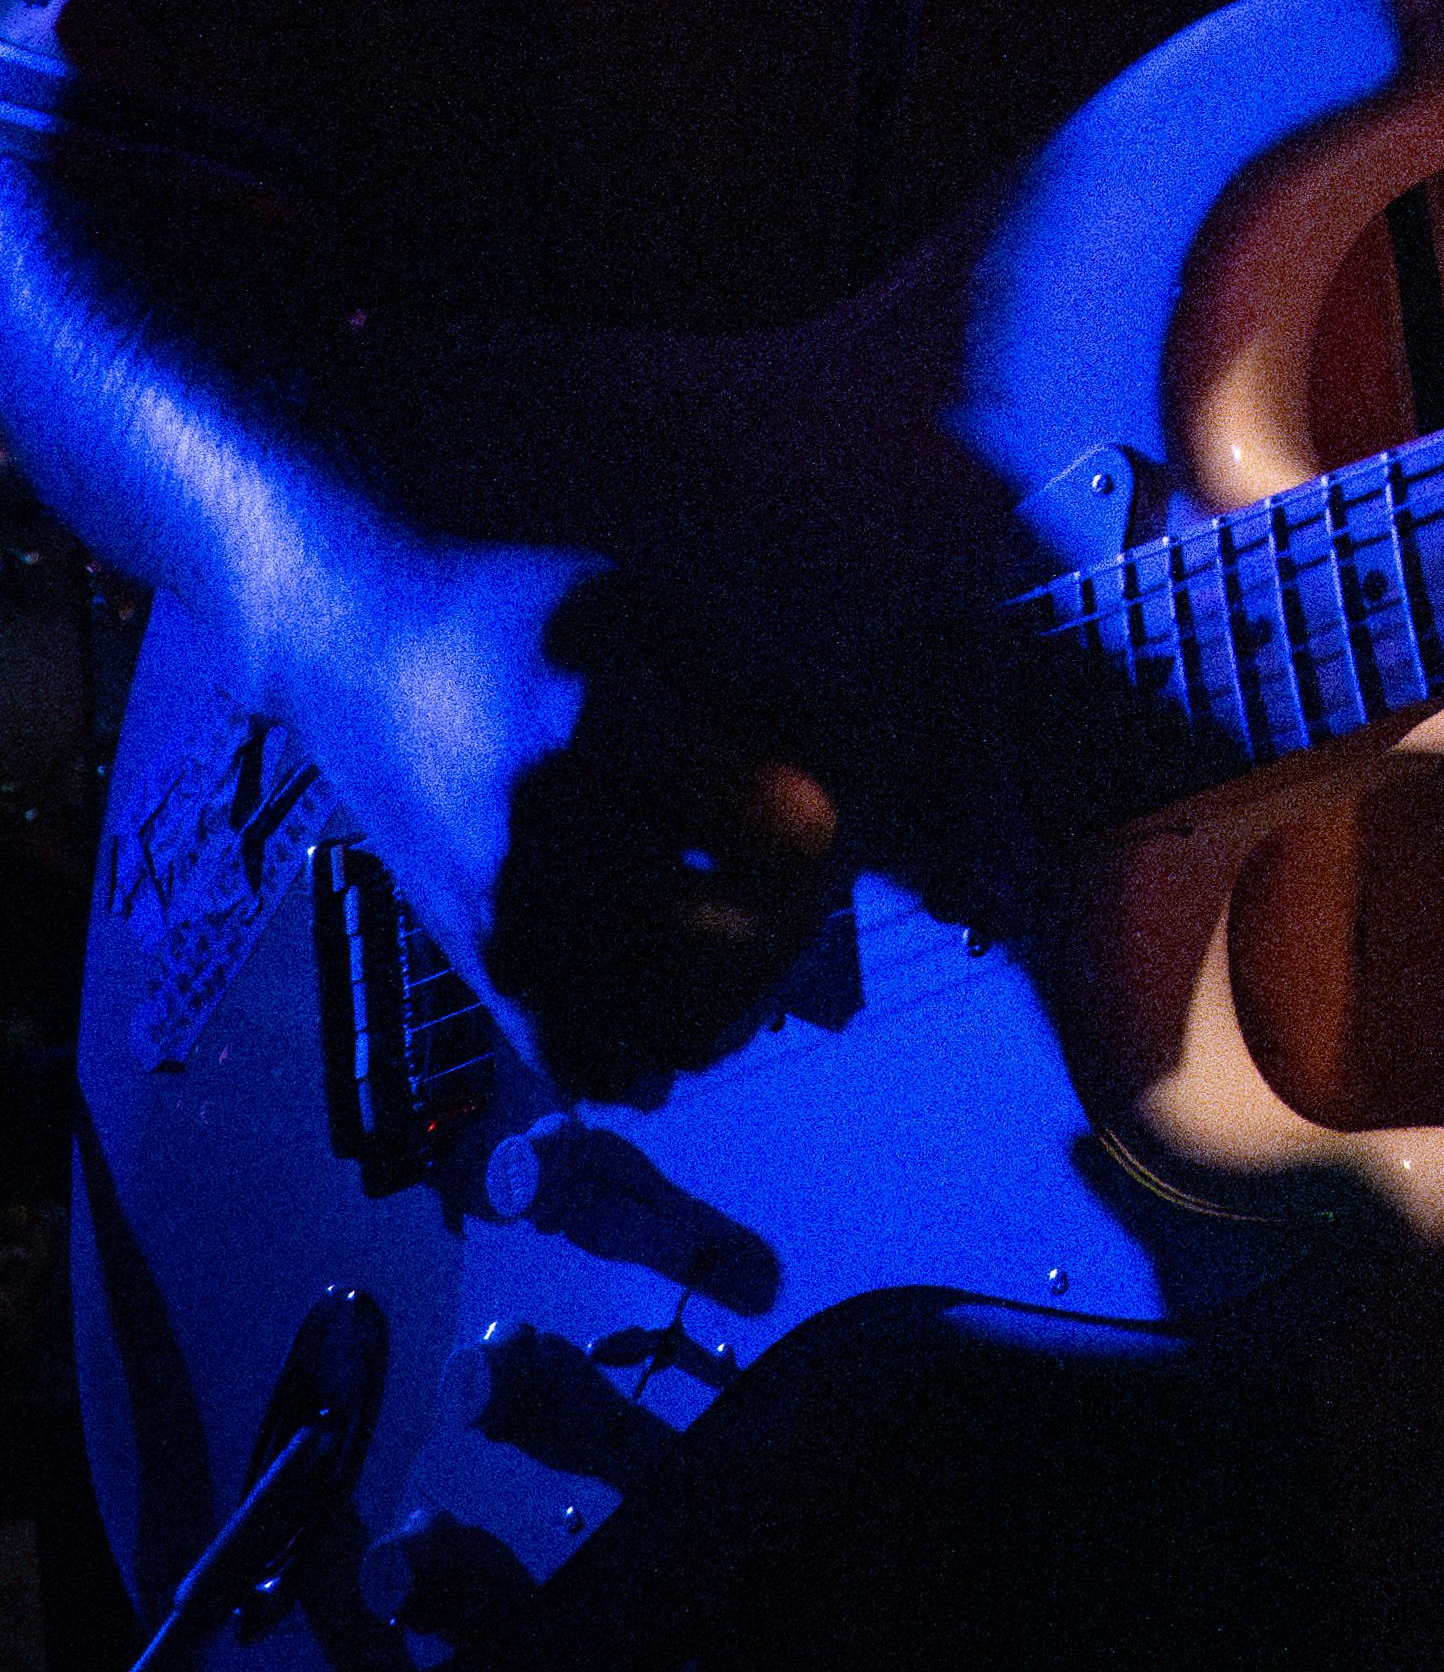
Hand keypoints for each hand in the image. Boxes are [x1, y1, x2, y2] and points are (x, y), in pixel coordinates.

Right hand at [282, 519, 841, 1106]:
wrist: (361, 657)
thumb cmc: (524, 616)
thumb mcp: (654, 605)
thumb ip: (762, 685)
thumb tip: (854, 772)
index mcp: (599, 731)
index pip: (782, 831)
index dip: (834, 821)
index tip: (825, 797)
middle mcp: (546, 842)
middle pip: (737, 949)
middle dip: (799, 920)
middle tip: (799, 877)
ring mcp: (504, 923)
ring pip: (672, 1036)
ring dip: (742, 1000)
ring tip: (749, 933)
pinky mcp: (477, 970)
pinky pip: (586, 1066)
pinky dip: (652, 1053)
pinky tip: (679, 991)